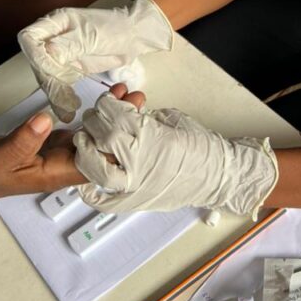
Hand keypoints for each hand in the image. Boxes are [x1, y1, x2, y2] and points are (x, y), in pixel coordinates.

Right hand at [0, 84, 143, 202]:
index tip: (130, 122)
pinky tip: (107, 101)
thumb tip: (45, 121)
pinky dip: (97, 115)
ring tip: (128, 94)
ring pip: (97, 136)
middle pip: (103, 148)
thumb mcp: (2, 156)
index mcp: (58, 174)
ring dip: (113, 117)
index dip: (117, 146)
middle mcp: (67, 165)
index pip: (98, 164)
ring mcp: (64, 153)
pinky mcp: (58, 142)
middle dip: (122, 125)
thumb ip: (23, 139)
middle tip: (136, 99)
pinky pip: (84, 129)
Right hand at [17, 0, 172, 120]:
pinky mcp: (69, 67)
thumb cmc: (115, 28)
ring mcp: (59, 53)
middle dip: (49, 79)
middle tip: (62, 94)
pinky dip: (61, 97)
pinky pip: (59, 83)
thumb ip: (69, 44)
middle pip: (37, 61)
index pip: (30, 39)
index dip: (37, 56)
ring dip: (55, 92)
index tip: (52, 70)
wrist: (133, 36)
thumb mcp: (92, 35)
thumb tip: (48, 51)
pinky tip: (68, 108)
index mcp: (55, 22)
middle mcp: (52, 37)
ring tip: (68, 107)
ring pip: (46, 75)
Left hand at [74, 95, 278, 217]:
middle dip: (94, 121)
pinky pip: (103, 198)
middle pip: (100, 135)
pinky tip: (85, 179)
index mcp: (148, 134)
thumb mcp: (169, 118)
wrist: (216, 176)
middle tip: (96, 117)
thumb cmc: (199, 146)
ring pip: (94, 167)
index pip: (112, 113)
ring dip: (85, 151)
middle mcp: (136, 160)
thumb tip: (122, 109)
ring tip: (86, 141)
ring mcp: (133, 183)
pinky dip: (90, 190)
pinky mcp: (133, 200)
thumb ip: (142, 115)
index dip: (106, 103)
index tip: (108, 100)